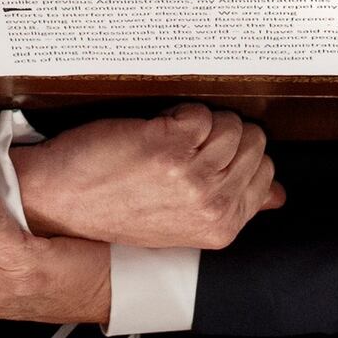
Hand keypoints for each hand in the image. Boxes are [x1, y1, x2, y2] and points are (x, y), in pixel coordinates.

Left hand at [10, 103, 285, 248]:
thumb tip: (277, 195)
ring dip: (199, 121)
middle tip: (186, 142)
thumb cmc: (115, 210)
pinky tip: (155, 127)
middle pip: (254, 142)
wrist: (60, 202)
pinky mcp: (166, 144)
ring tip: (168, 135)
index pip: (267, 173)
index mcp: (222, 225)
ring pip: (229, 124)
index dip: (237, 154)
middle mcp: (211, 202)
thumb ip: (232, 207)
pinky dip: (178, 111)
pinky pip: (199, 112)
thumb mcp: (181, 222)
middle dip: (222, 134)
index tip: (208, 153)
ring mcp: (191, 173)